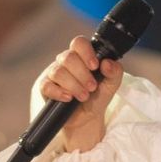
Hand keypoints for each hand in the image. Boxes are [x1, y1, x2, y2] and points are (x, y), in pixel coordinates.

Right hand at [36, 36, 122, 151]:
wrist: (87, 118)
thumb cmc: (97, 97)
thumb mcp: (111, 85)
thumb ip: (115, 72)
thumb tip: (107, 63)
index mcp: (81, 56)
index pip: (79, 43)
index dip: (86, 52)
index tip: (95, 66)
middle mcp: (66, 62)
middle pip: (68, 57)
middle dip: (82, 74)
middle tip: (92, 87)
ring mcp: (54, 73)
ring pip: (58, 72)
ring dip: (74, 85)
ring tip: (83, 96)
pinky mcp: (45, 87)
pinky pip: (47, 86)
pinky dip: (59, 92)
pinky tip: (69, 98)